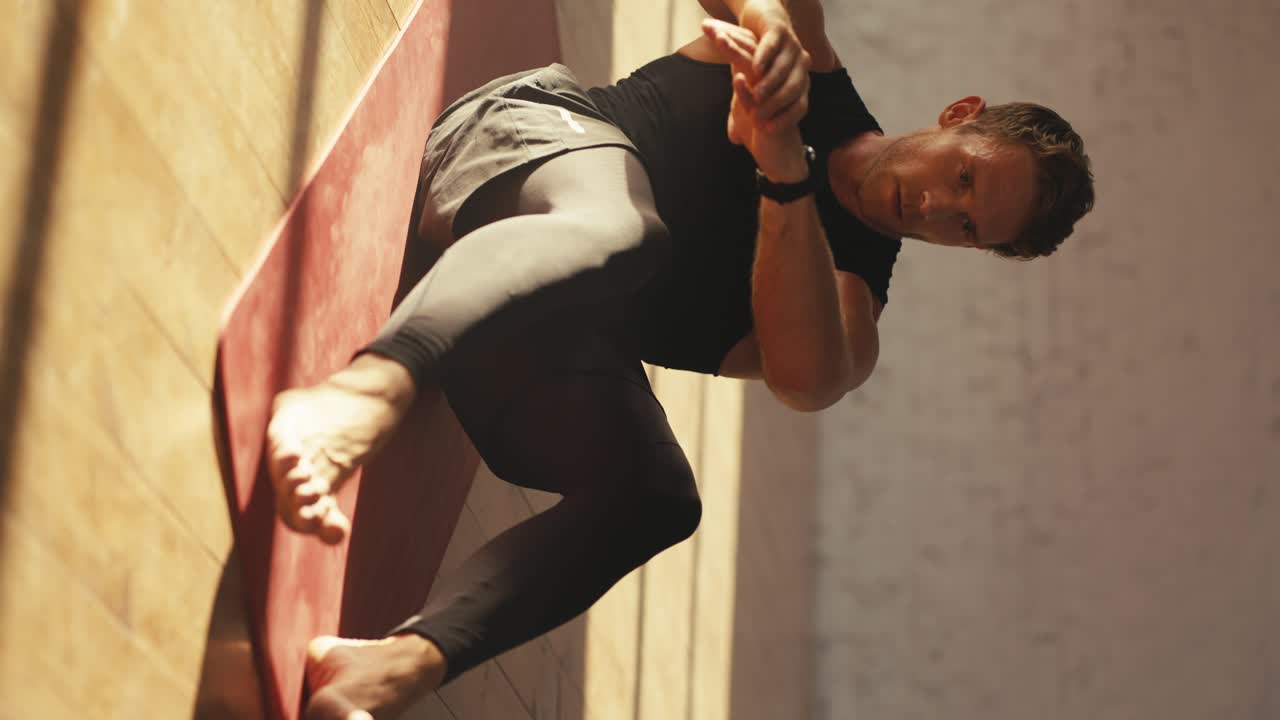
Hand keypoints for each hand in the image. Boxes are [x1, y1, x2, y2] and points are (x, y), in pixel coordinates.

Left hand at [701, 19, 807, 179]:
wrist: (779, 160)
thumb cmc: (761, 135)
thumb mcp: (743, 111)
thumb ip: (739, 95)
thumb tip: (734, 78)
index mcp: (761, 79)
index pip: (744, 51)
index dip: (728, 38)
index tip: (708, 26)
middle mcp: (768, 82)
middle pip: (749, 53)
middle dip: (728, 38)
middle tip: (709, 27)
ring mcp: (771, 95)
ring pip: (753, 69)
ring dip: (735, 54)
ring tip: (719, 42)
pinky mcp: (771, 113)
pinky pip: (757, 98)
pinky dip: (745, 90)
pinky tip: (737, 78)